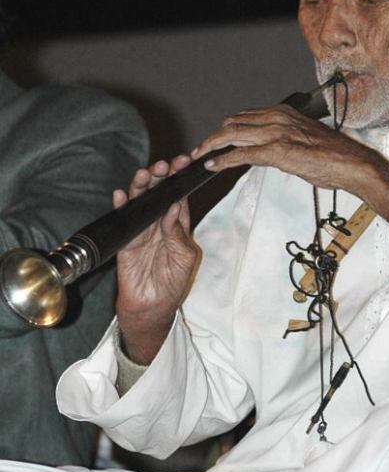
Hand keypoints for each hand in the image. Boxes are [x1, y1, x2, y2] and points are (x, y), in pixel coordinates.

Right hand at [115, 155, 199, 363]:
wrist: (153, 307)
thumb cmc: (174, 283)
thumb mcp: (185, 257)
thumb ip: (179, 234)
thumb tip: (174, 208)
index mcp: (177, 225)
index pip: (179, 196)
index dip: (180, 180)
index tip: (184, 164)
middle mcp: (159, 223)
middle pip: (158, 194)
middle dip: (160, 177)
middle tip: (164, 165)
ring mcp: (141, 230)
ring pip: (140, 202)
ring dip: (141, 187)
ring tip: (145, 174)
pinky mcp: (126, 240)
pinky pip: (123, 220)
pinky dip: (121, 207)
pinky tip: (122, 195)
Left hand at [194, 105, 376, 192]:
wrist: (353, 164)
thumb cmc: (334, 156)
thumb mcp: (302, 140)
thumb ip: (281, 140)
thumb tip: (266, 150)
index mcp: (283, 112)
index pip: (244, 116)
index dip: (225, 129)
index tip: (215, 139)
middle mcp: (278, 118)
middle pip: (233, 122)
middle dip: (213, 136)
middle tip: (201, 149)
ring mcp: (277, 133)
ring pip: (232, 134)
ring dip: (212, 146)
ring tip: (200, 156)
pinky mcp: (278, 151)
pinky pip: (242, 154)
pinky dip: (224, 160)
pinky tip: (214, 165)